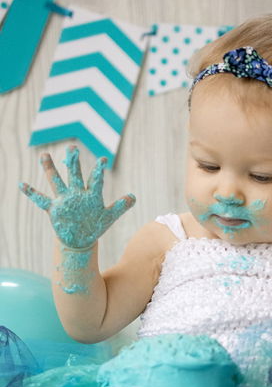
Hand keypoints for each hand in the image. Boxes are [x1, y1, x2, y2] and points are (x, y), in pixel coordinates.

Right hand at [19, 146, 135, 249]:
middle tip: (72, 148)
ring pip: (56, 182)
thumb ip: (120, 206)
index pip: (95, 180)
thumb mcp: (109, 217)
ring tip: (44, 155)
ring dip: (50, 169)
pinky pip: (41, 200)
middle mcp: (76, 194)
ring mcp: (64, 200)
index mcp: (91, 195)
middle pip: (74, 175)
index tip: (102, 159)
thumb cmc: (95, 225)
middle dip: (73, 162)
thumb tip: (134, 197)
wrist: (81, 239)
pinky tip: (22, 184)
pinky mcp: (55, 209)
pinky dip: (31, 193)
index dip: (98, 171)